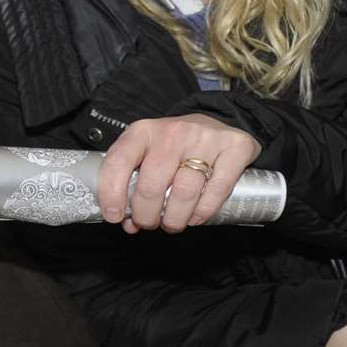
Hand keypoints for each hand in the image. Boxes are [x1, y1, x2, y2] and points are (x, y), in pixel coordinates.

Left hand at [98, 114, 261, 232]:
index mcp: (144, 131)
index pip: (119, 161)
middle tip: (149, 223)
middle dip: (146, 215)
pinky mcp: (235, 147)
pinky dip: (202, 212)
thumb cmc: (176, 146)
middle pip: (152, 185)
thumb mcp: (148, 153)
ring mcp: (205, 138)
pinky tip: (195, 217)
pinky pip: (216, 191)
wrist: (217, 123)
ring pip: (184, 193)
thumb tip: (128, 223)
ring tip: (172, 223)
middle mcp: (173, 132)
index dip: (112, 193)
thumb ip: (135, 183)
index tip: (114, 216)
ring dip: (174, 219)